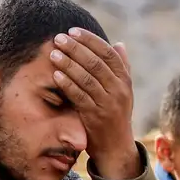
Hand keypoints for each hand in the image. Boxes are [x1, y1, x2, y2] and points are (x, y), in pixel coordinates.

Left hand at [49, 28, 137, 178]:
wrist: (116, 149)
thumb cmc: (116, 116)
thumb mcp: (123, 92)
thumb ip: (122, 68)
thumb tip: (119, 44)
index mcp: (125, 81)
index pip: (108, 53)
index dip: (90, 40)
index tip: (73, 31)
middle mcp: (119, 90)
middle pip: (96, 63)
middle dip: (76, 48)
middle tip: (59, 38)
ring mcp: (108, 104)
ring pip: (87, 78)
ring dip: (68, 63)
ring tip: (54, 53)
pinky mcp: (95, 117)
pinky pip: (79, 96)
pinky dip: (67, 84)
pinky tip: (56, 74)